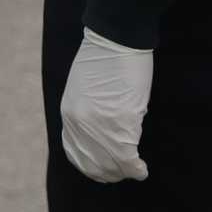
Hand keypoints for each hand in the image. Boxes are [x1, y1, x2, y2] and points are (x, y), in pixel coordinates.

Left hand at [60, 28, 153, 183]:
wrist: (117, 37)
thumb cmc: (106, 56)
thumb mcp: (84, 88)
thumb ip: (89, 112)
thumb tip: (105, 133)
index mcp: (70, 113)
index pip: (76, 153)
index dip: (91, 166)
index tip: (105, 170)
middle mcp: (80, 124)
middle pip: (93, 163)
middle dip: (109, 173)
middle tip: (124, 173)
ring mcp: (99, 125)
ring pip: (111, 163)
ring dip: (124, 172)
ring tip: (135, 171)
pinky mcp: (120, 122)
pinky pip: (127, 156)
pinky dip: (136, 167)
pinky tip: (142, 169)